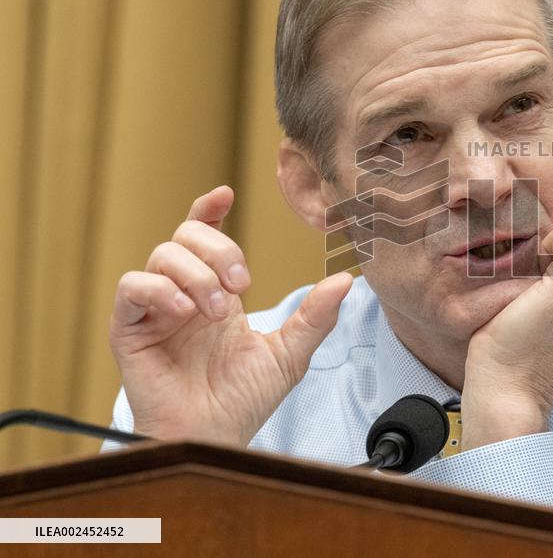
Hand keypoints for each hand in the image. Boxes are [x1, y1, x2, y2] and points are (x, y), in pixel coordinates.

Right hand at [108, 185, 352, 445]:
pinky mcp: (128, 329)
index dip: (210, 209)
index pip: (205, 235)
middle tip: (242, 284)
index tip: (226, 193)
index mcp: (216, 292)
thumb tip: (346, 279)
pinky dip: (160, 289)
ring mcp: (154, 309)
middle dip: (218, 249)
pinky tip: (186, 311)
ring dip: (196, 274)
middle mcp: (182, 293)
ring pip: (163, 254)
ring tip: (219, 310)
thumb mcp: (289, 353)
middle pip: (185, 235)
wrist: (216, 437)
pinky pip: (132, 286)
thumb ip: (315, 316)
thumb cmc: (245, 398)